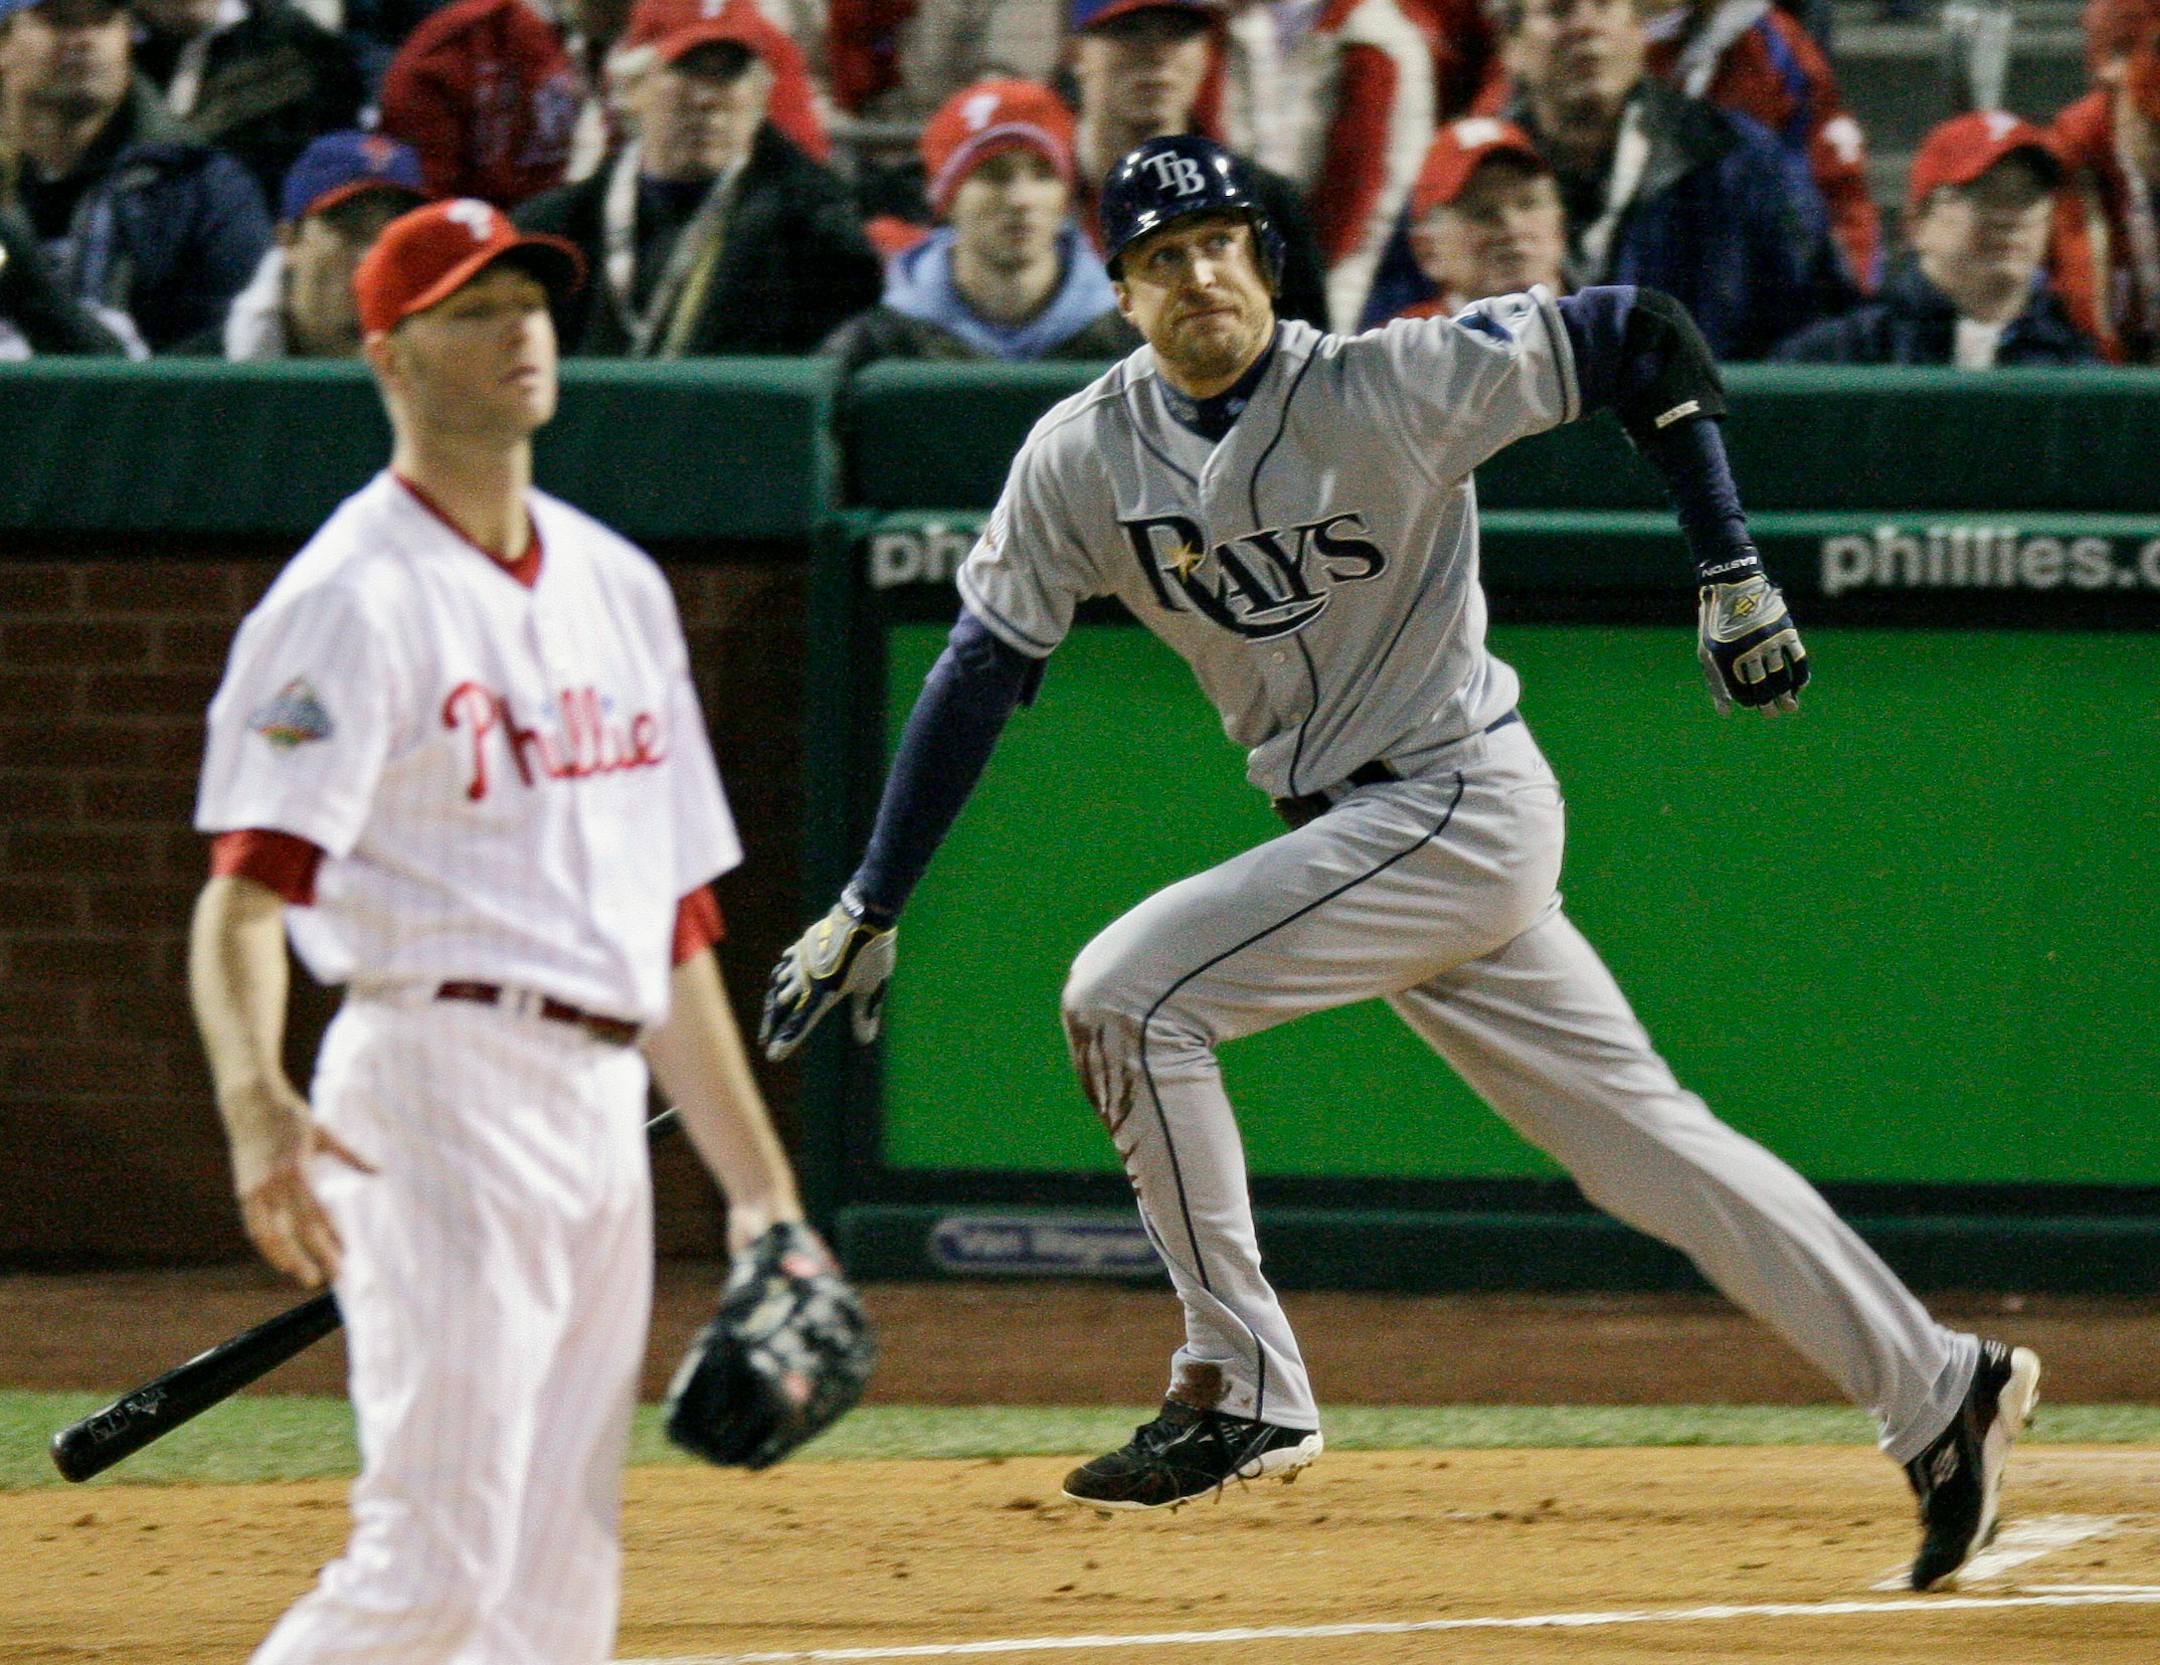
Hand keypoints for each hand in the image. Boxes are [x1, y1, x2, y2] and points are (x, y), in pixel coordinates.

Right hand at [227, 1087, 375, 1288]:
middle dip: (314, 1257)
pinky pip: (254, 1226)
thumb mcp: (324, 1133)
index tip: (346, 1255)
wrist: (249, 1101)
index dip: (330, 1239)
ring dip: (288, 1259)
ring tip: (306, 1276)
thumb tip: (379, 1171)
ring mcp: (255, 1188)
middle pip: (296, 1231)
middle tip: (332, 1278)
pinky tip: (281, 1258)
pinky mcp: (243, 1189)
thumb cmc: (291, 1116)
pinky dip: (267, 1245)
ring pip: (270, 1235)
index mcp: (297, 1169)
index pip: (316, 1215)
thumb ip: (351, 1155)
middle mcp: (274, 1183)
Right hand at [759, 893, 896, 1061]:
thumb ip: (864, 1012)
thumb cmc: (872, 954)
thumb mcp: (871, 986)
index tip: (773, 1055)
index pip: (800, 1023)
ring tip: (772, 1012)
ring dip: (775, 1001)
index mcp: (822, 993)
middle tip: (765, 1041)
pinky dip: (782, 973)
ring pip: (779, 983)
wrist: (864, 915)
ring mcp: (801, 960)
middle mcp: (805, 978)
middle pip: (781, 1006)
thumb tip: (865, 1040)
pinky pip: (786, 962)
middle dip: (773, 1025)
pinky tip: (781, 976)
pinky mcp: (803, 945)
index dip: (786, 1041)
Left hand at [1698, 573, 1808, 714]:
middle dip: (1769, 704)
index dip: (1749, 701)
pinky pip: (1798, 659)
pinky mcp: (1785, 630)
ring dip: (1786, 694)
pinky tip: (1800, 685)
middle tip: (1773, 714)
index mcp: (1726, 658)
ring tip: (1790, 706)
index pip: (1741, 691)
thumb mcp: (1706, 651)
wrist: (1732, 584)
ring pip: (1780, 676)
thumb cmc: (1717, 623)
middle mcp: (1748, 652)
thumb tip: (1725, 713)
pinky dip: (1801, 675)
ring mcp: (1768, 641)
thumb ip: (1716, 682)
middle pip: (1762, 687)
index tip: (1754, 704)